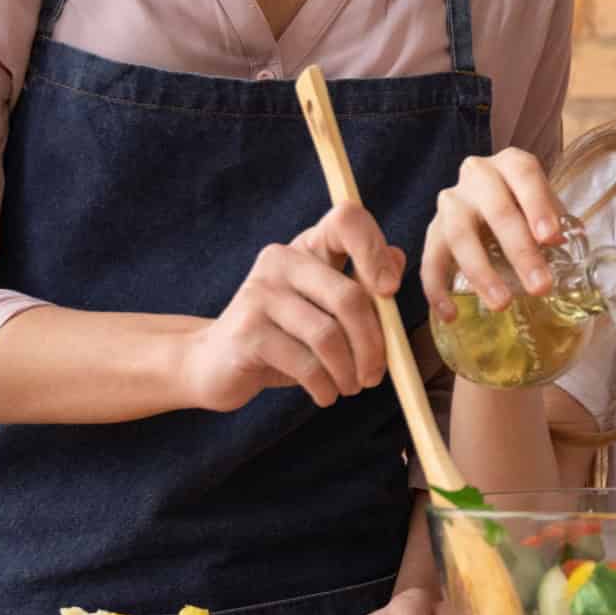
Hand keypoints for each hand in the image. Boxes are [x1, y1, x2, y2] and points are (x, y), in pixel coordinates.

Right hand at [182, 203, 401, 411]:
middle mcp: (281, 260)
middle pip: (349, 296)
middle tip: (375, 375)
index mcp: (308, 246)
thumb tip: (397, 260)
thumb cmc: (285, 335)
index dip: (375, 250)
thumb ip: (362, 286)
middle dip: (372, 344)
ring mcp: (260, 293)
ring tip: (350, 387)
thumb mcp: (326, 308)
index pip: (346, 220)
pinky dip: (324, 385)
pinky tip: (325, 394)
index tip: (390, 291)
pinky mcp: (247, 331)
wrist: (217, 363)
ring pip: (328, 336)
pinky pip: (305, 363)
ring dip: (349, 372)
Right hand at [422, 148, 566, 318]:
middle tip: (540, 286)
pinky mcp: (432, 229)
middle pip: (497, 210)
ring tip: (501, 303)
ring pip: (459, 234)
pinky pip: (429, 259)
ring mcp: (451, 201)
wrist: (484, 197)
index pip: (524, 175)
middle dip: (520, 250)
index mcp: (510, 164)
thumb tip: (561, 245)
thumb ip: (553, 221)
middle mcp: (477, 175)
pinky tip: (450, 314)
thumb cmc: (523, 203)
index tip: (552, 238)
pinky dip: (437, 289)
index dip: (537, 205)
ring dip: (481, 272)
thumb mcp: (542, 204)